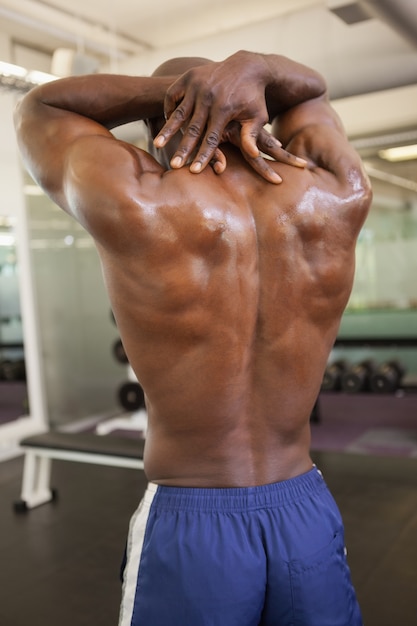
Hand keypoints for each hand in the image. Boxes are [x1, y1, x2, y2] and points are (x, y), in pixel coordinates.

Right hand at [153, 51, 306, 181]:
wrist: (246, 66)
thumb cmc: (252, 98)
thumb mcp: (258, 116)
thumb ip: (252, 136)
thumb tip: (254, 155)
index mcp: (224, 108)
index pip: (211, 138)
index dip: (203, 155)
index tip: (194, 171)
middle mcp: (208, 96)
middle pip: (192, 129)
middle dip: (183, 149)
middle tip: (174, 166)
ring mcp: (197, 85)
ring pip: (179, 113)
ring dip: (167, 130)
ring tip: (157, 145)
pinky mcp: (189, 76)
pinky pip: (173, 95)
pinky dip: (168, 109)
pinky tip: (166, 123)